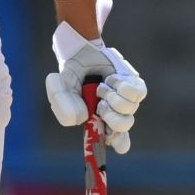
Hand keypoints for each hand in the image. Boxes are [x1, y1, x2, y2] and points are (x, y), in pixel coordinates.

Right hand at [46, 25, 145, 153]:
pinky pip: (136, 94)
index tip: (110, 139)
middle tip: (99, 105)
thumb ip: (63, 108)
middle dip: (110, 117)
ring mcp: (128, 100)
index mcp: (100, 120)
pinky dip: (120, 86)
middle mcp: (116, 112)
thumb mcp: (59, 92)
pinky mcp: (136, 85)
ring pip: (129, 109)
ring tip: (101, 86)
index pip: (116, 139)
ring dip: (111, 96)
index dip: (117, 142)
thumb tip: (83, 119)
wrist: (80, 52)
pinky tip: (111, 79)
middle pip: (124, 126)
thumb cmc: (70, 74)